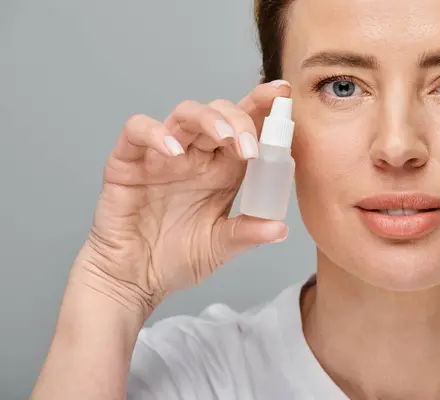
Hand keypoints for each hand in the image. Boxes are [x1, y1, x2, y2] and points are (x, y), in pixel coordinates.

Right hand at [73, 81, 290, 316]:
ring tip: (227, 140)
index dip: (260, 106)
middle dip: (241, 119)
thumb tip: (281, 228)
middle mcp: (194, 156)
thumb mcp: (219, 247)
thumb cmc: (174, 259)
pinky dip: (155, 134)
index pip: (244, 128)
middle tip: (253, 146)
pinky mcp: (128, 162)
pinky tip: (173, 153)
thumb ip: (247, 233)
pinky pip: (137, 131)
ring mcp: (161, 156)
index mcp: (221, 170)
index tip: (281, 95)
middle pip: (219, 113)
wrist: (133, 280)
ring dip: (209, 120)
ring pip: (184, 114)